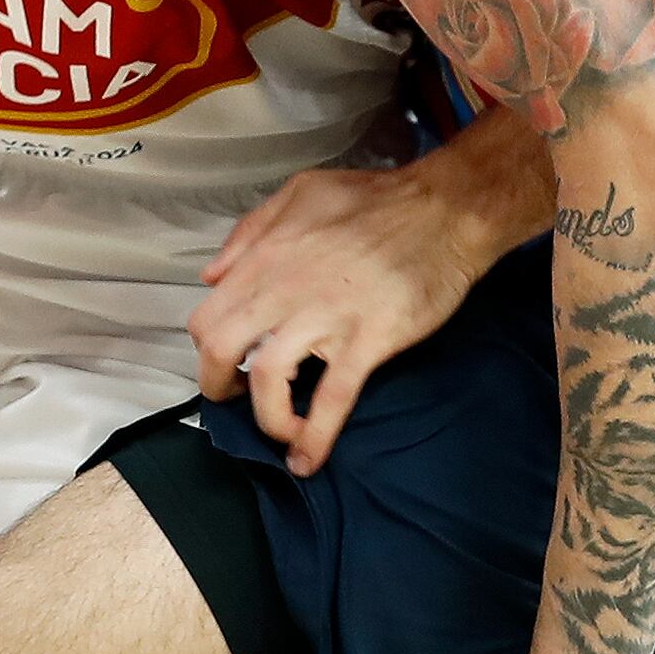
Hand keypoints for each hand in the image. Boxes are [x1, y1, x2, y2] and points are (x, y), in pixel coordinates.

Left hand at [189, 157, 496, 472]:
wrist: (447, 210)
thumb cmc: (376, 200)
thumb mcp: (300, 193)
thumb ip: (250, 231)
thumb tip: (212, 275)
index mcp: (265, 258)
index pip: (207, 316)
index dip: (207, 349)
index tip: (226, 360)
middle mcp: (283, 290)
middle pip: (219, 350)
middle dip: (217, 388)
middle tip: (235, 400)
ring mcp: (325, 317)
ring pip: (268, 380)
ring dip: (264, 418)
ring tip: (277, 431)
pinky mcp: (368, 341)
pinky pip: (333, 399)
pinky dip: (315, 437)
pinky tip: (308, 460)